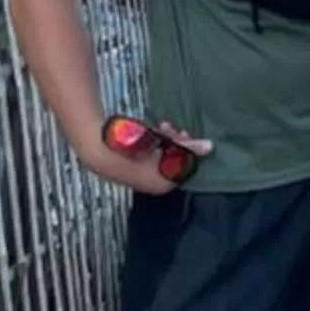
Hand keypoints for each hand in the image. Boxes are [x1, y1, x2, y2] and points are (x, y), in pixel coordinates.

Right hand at [86, 120, 209, 197]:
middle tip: (173, 128)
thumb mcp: (166, 144)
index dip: (188, 149)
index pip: (185, 168)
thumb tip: (211, 147)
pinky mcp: (130, 169)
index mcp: (163, 184)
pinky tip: (150, 131)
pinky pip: (149, 157)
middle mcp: (153, 184)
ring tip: (161, 126)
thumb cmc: (135, 148)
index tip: (185, 133)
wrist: (98, 149)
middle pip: (173, 163)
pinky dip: (153, 145)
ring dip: (164, 141)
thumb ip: (188, 147)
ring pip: (161, 158)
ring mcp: (141, 178)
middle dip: (176, 143)